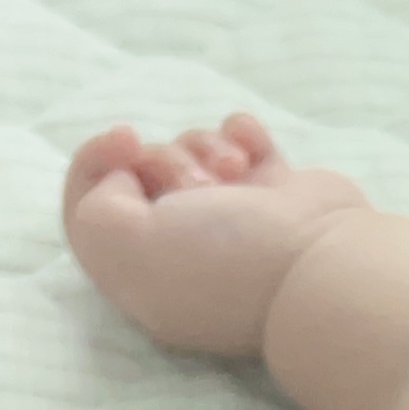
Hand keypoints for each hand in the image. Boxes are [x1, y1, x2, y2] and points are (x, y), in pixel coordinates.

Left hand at [63, 114, 375, 359]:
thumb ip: (95, 207)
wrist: (321, 266)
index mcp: (139, 274)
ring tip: (235, 172)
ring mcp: (230, 222)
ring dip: (206, 147)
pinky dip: (243, 135)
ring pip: (191, 151)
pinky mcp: (274, 198)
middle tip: (198, 184)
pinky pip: (240, 142)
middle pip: (141, 172)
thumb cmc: (221, 261)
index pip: (87, 209)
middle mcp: (180, 249)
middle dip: (165, 158)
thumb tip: (127, 180)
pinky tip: (254, 150)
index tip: (125, 140)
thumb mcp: (123, 243)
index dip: (95, 163)